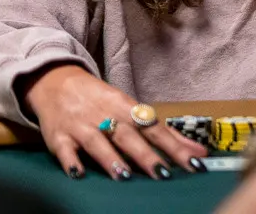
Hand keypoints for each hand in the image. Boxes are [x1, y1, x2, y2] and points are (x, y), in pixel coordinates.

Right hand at [22, 64, 207, 179]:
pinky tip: (77, 173)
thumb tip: (198, 151)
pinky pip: (65, 151)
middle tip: (162, 174)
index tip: (192, 161)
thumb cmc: (100, 100)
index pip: (155, 128)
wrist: (56, 81)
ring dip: (110, 159)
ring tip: (124, 175)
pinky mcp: (59, 137)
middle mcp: (106, 116)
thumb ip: (162, 133)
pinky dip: (71, 161)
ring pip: (97, 142)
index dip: (173, 145)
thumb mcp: (130, 109)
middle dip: (145, 155)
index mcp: (126, 108)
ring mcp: (81, 126)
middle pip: (128, 136)